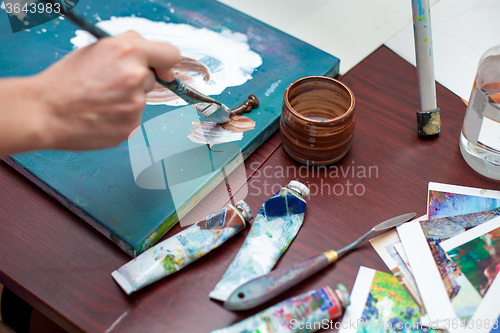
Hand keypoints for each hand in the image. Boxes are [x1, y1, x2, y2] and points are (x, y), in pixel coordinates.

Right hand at [34, 30, 179, 149]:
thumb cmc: (66, 80)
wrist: (46, 112)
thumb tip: (153, 57)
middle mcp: (137, 77)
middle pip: (151, 80)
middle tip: (107, 84)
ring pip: (140, 100)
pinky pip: (133, 118)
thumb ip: (128, 47)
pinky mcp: (132, 127)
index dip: (165, 63)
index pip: (171, 54)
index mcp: (129, 51)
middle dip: (135, 81)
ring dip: (126, 100)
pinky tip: (100, 115)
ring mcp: (136, 105)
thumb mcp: (97, 48)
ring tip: (98, 101)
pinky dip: (120, 117)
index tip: (160, 70)